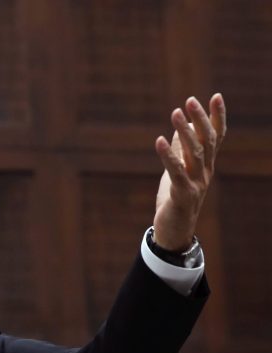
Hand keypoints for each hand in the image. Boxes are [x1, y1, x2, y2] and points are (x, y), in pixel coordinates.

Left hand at [152, 93, 225, 251]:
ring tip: (175, 113)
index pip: (216, 137)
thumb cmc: (176, 199)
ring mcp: (196, 183)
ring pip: (194, 153)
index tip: (217, 96)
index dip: (218, 117)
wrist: (174, 231)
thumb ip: (180, 153)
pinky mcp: (182, 194)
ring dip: (184, 131)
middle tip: (190, 100)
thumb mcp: (178, 172)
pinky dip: (168, 155)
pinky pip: (176, 171)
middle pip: (207, 141)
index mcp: (206, 165)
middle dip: (200, 119)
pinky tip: (159, 141)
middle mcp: (205, 172)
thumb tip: (178, 131)